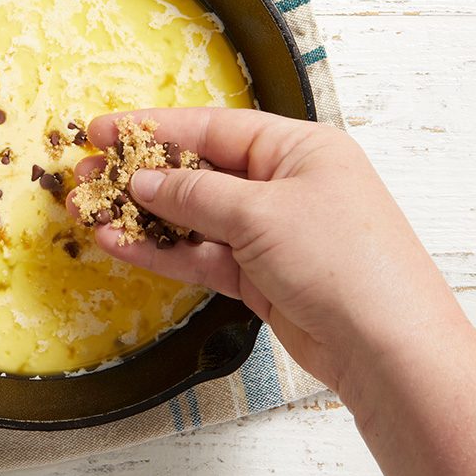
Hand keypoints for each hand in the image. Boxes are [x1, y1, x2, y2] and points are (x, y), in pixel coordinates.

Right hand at [68, 107, 462, 395]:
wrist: (387, 348)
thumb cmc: (342, 260)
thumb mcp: (261, 212)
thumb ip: (196, 194)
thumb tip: (144, 180)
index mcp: (298, 148)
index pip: (213, 128)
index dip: (154, 128)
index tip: (103, 131)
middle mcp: (284, 184)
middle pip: (199, 171)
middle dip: (141, 174)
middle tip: (87, 175)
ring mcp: (271, 233)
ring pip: (194, 217)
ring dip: (144, 216)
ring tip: (91, 211)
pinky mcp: (259, 276)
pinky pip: (201, 255)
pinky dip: (162, 250)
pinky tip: (120, 243)